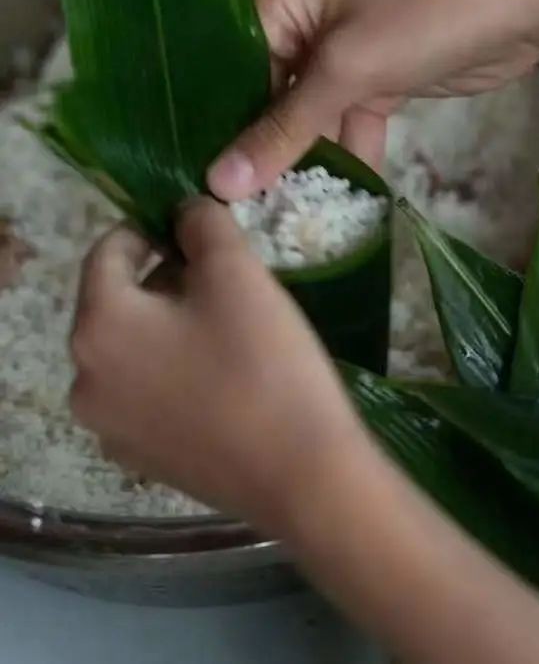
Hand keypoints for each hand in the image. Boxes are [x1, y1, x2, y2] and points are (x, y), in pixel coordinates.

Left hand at [70, 200, 363, 527]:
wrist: (302, 474)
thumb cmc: (263, 362)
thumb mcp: (237, 270)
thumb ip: (202, 223)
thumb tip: (184, 212)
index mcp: (97, 327)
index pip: (108, 250)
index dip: (155, 227)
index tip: (203, 226)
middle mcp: (86, 380)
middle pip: (118, 300)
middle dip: (168, 279)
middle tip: (230, 277)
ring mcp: (110, 428)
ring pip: (134, 347)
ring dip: (173, 324)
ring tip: (235, 324)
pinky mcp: (141, 457)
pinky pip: (148, 391)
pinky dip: (176, 370)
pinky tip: (228, 374)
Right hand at [208, 0, 538, 197]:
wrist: (527, 0)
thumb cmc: (428, 13)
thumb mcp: (350, 70)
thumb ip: (283, 129)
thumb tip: (215, 184)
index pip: (225, 64)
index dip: (212, 123)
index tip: (191, 187)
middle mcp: (299, 15)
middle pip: (260, 92)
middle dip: (253, 150)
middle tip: (227, 219)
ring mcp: (339, 47)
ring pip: (302, 114)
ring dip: (298, 162)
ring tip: (269, 226)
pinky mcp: (376, 75)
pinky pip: (342, 121)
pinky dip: (342, 157)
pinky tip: (330, 209)